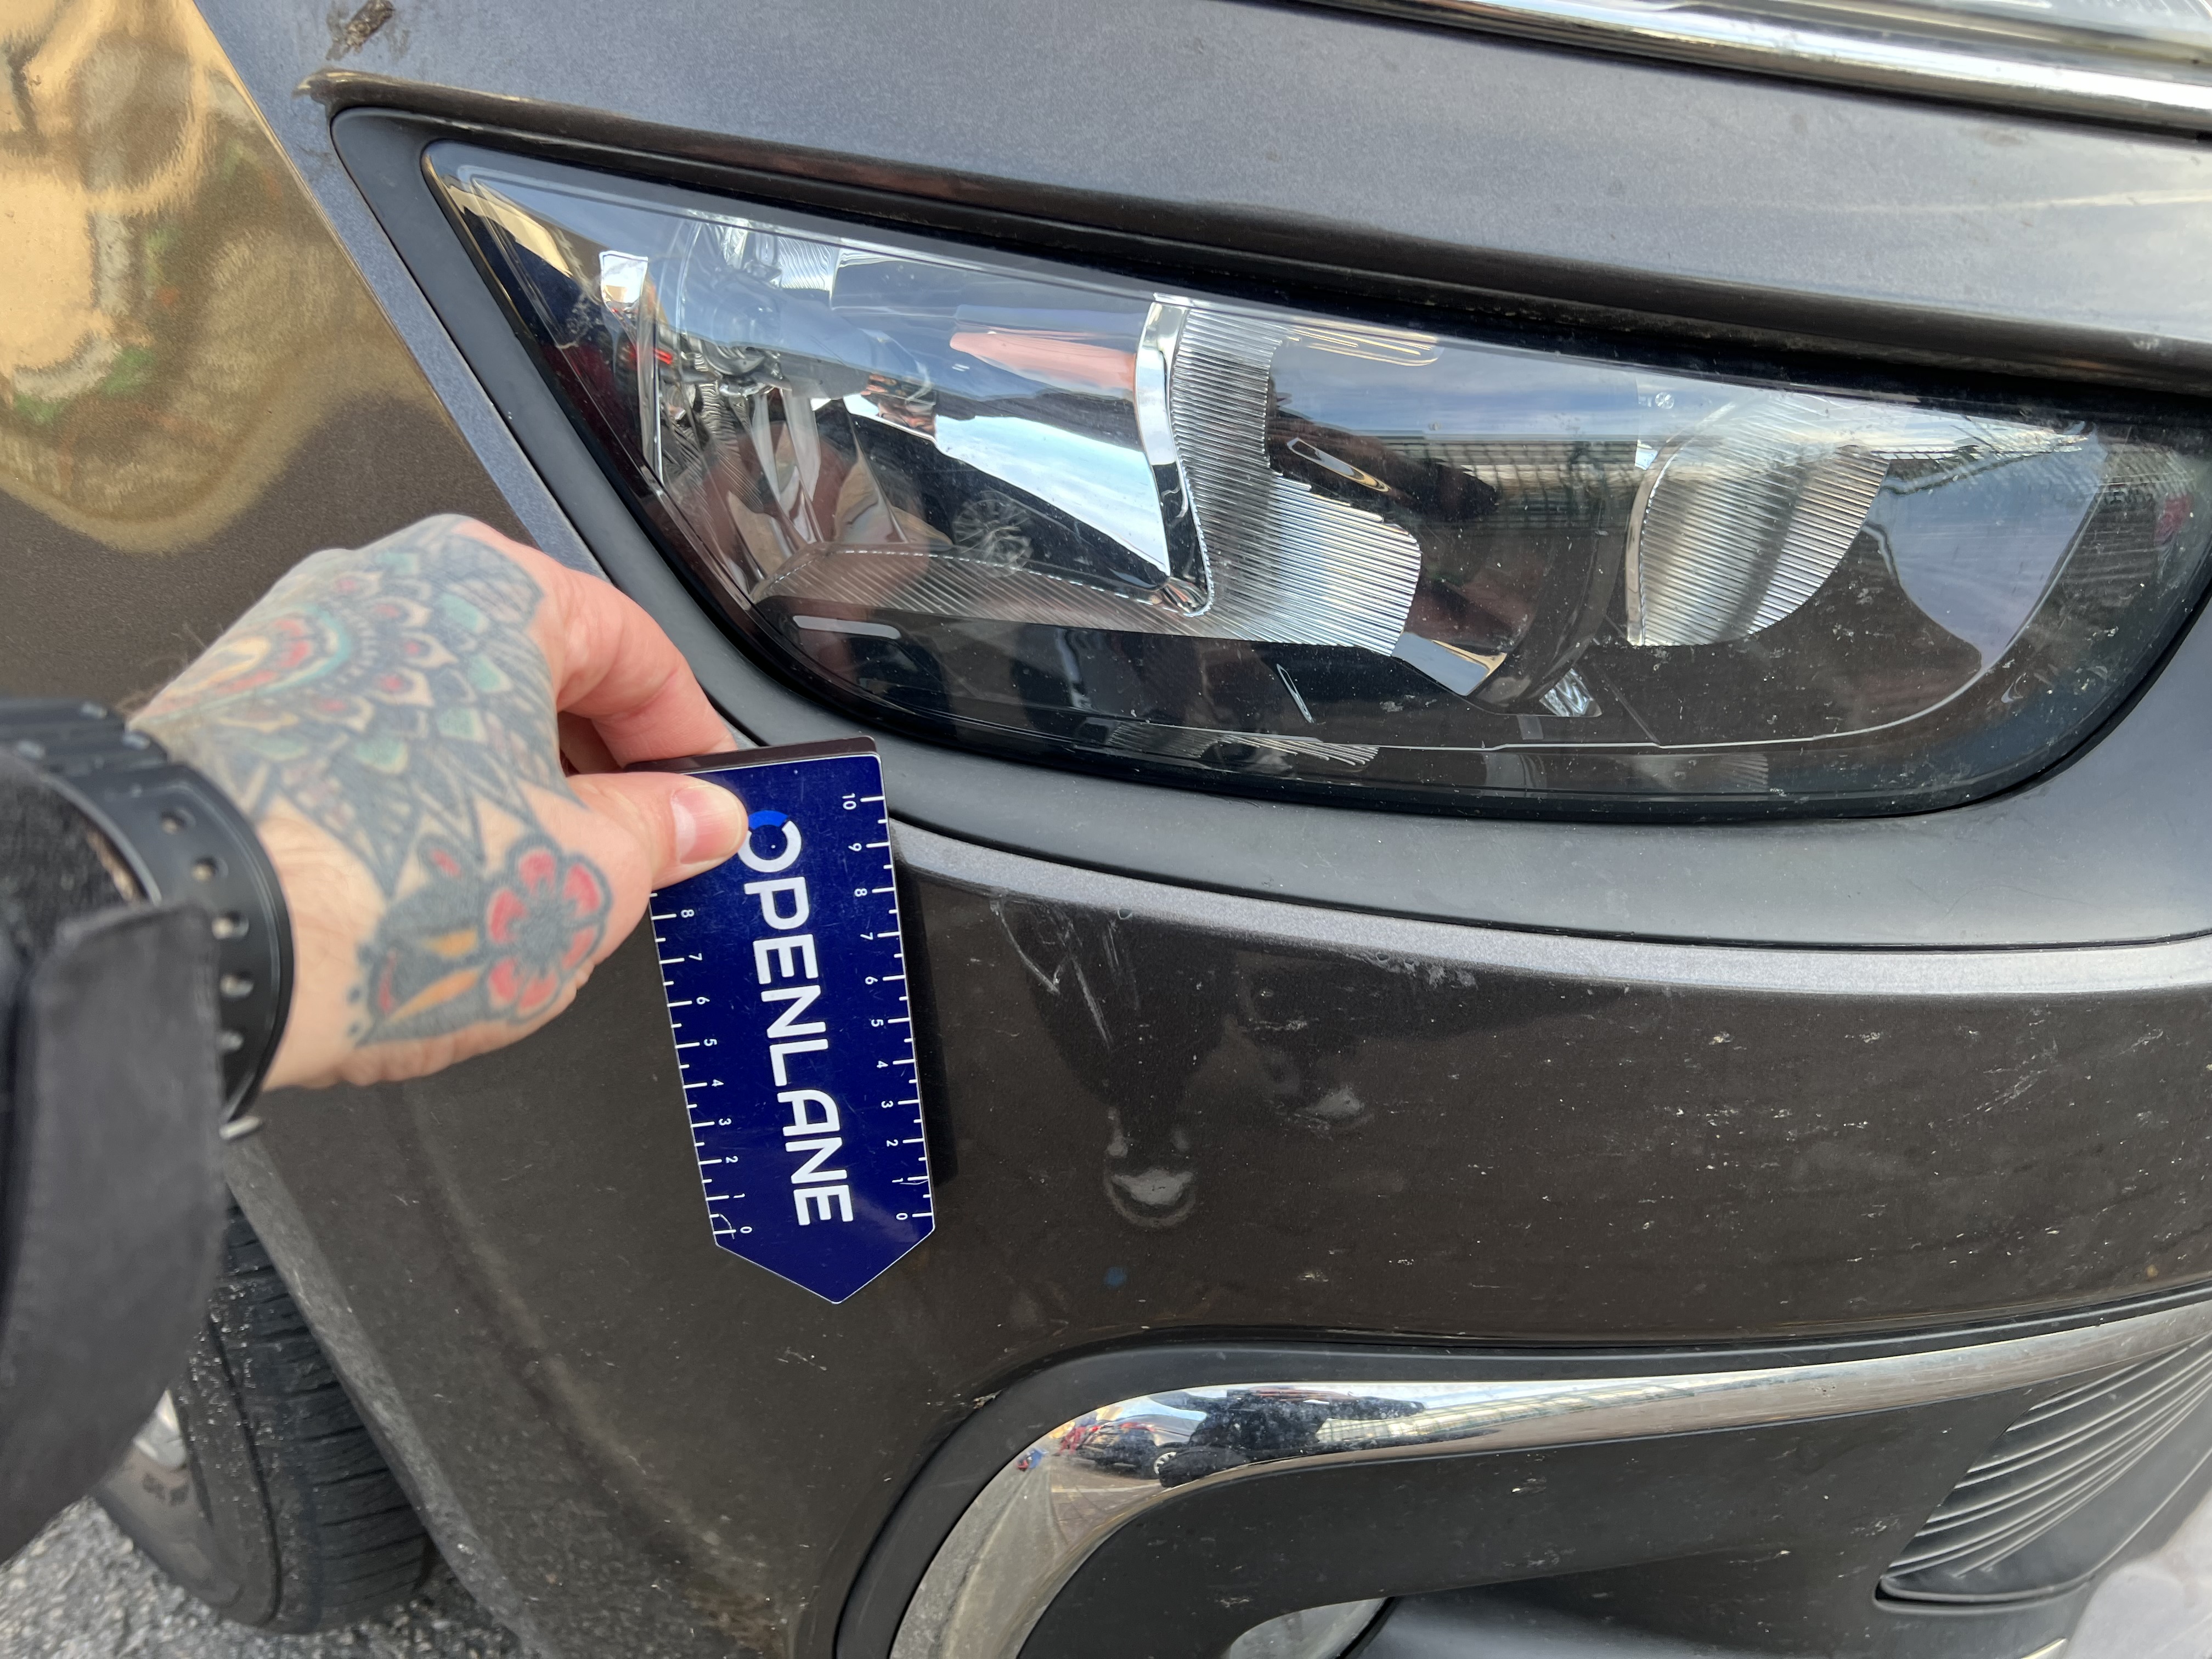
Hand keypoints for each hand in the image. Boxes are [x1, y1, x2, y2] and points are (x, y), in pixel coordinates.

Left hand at [136, 515, 746, 1089]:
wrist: (190, 930)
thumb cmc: (373, 879)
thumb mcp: (586, 873)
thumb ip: (658, 833)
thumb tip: (694, 819)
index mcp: (495, 588)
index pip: (638, 649)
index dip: (690, 740)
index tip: (704, 800)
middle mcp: (393, 587)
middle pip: (541, 669)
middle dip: (599, 768)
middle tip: (636, 853)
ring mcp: (309, 641)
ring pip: (453, 707)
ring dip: (511, 787)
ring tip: (533, 882)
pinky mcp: (245, 709)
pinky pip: (374, 743)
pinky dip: (425, 800)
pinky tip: (438, 880)